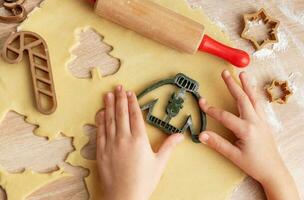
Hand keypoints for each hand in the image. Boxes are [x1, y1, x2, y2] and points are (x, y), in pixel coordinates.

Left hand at [96, 86, 183, 199]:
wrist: (124, 197)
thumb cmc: (144, 181)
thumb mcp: (159, 163)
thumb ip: (169, 146)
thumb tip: (180, 135)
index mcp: (139, 140)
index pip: (135, 116)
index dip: (133, 103)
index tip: (130, 93)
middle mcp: (124, 139)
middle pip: (122, 114)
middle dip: (120, 99)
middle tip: (118, 87)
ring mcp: (111, 144)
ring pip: (110, 120)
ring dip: (109, 106)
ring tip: (108, 94)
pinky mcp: (101, 152)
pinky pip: (100, 132)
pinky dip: (100, 121)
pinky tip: (101, 113)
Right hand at [199, 70, 299, 199]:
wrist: (273, 171)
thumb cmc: (254, 164)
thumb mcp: (234, 156)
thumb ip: (217, 143)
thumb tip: (202, 135)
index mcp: (246, 129)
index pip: (225, 116)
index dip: (211, 109)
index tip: (201, 102)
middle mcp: (255, 121)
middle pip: (242, 99)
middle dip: (233, 85)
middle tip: (225, 73)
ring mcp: (261, 120)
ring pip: (253, 99)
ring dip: (247, 85)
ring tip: (242, 74)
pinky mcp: (264, 122)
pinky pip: (258, 104)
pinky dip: (254, 94)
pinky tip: (251, 91)